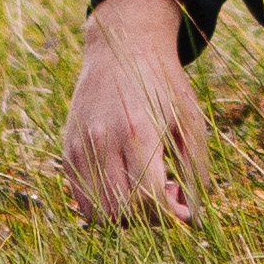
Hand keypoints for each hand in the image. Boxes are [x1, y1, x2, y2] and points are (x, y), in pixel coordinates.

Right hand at [64, 0, 207, 228]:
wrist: (122, 45)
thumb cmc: (164, 84)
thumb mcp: (190, 120)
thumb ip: (194, 171)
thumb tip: (190, 218)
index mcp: (139, 131)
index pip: (149, 199)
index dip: (169, 215)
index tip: (181, 207)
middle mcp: (104, 140)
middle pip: (123, 212)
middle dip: (150, 218)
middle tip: (165, 193)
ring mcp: (82, 146)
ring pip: (99, 212)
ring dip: (125, 216)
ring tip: (142, 190)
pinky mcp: (69, 149)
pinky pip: (82, 198)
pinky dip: (104, 205)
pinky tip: (123, 184)